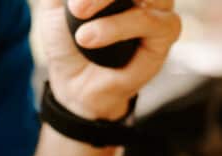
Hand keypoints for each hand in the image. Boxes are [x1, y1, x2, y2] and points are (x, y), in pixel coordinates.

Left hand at [38, 0, 181, 119]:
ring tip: (80, 33)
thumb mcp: (54, 3)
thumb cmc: (67, 40)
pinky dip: (117, 28)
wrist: (73, 82)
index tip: (74, 3)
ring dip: (104, 3)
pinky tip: (90, 39)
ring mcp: (159, 6)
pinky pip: (149, 20)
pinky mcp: (167, 32)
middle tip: (74, 8)